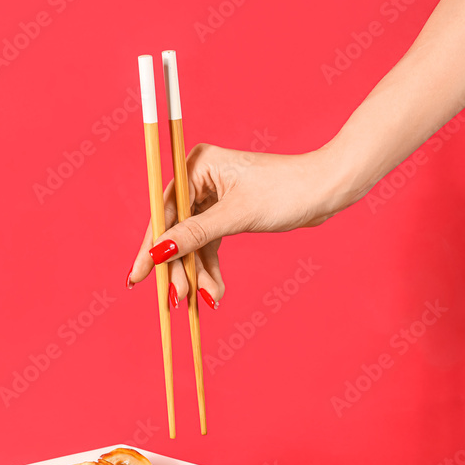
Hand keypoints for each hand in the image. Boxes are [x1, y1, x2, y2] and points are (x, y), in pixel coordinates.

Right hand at [128, 142, 350, 305]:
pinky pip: (210, 246)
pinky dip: (211, 269)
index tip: (138, 276)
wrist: (326, 191)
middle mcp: (200, 178)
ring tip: (206, 298)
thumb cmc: (286, 191)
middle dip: (179, 267)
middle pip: (176, 230)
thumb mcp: (237, 216)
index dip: (150, 247)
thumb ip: (195, 234)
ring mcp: (213, 197)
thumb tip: (159, 252)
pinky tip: (214, 291)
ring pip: (193, 243)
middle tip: (176, 298)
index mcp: (197, 165)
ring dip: (198, 273)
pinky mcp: (227, 214)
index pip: (164, 211)